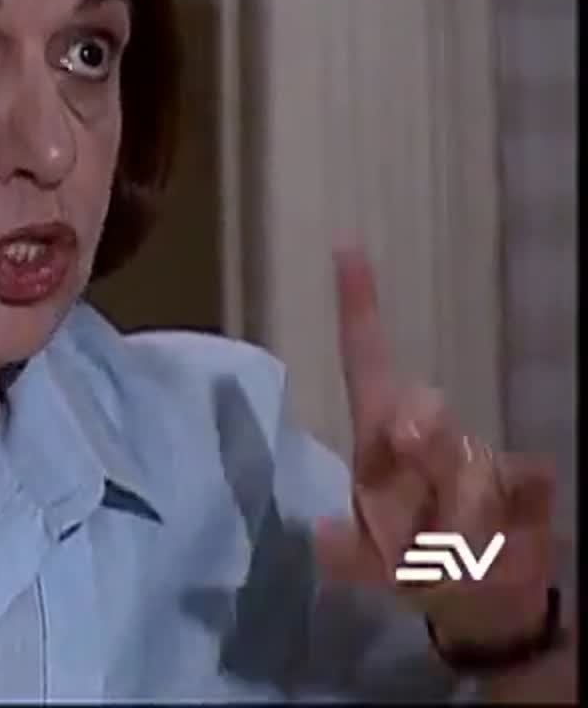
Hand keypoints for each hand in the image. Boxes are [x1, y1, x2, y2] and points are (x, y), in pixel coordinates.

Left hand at [313, 248, 559, 650]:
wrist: (482, 602)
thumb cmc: (413, 562)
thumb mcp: (371, 566)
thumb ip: (347, 556)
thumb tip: (323, 536)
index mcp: (380, 445)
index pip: (366, 365)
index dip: (358, 310)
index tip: (346, 248)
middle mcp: (428, 437)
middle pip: (420, 410)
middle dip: (420, 442)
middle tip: (416, 477)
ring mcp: (478, 455)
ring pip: (470, 463)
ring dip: (459, 515)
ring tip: (454, 550)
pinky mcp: (526, 479)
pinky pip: (526, 480)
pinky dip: (516, 512)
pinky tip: (506, 534)